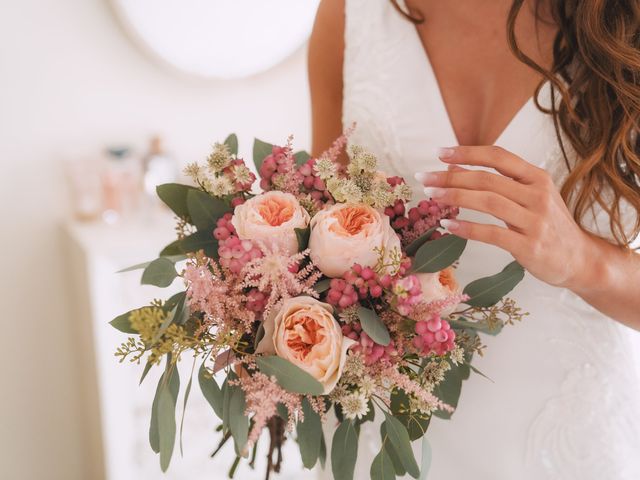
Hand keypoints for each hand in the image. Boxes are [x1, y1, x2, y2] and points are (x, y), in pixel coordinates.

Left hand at [415, 146, 595, 289]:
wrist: (580, 260)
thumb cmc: (548, 225)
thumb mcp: (528, 198)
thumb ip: (496, 183)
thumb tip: (454, 168)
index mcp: (537, 178)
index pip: (498, 157)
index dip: (467, 152)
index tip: (439, 152)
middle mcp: (537, 195)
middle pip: (487, 179)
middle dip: (451, 177)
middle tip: (425, 178)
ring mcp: (535, 221)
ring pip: (488, 202)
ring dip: (455, 197)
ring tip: (431, 196)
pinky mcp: (529, 246)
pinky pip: (492, 234)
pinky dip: (467, 228)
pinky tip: (448, 226)